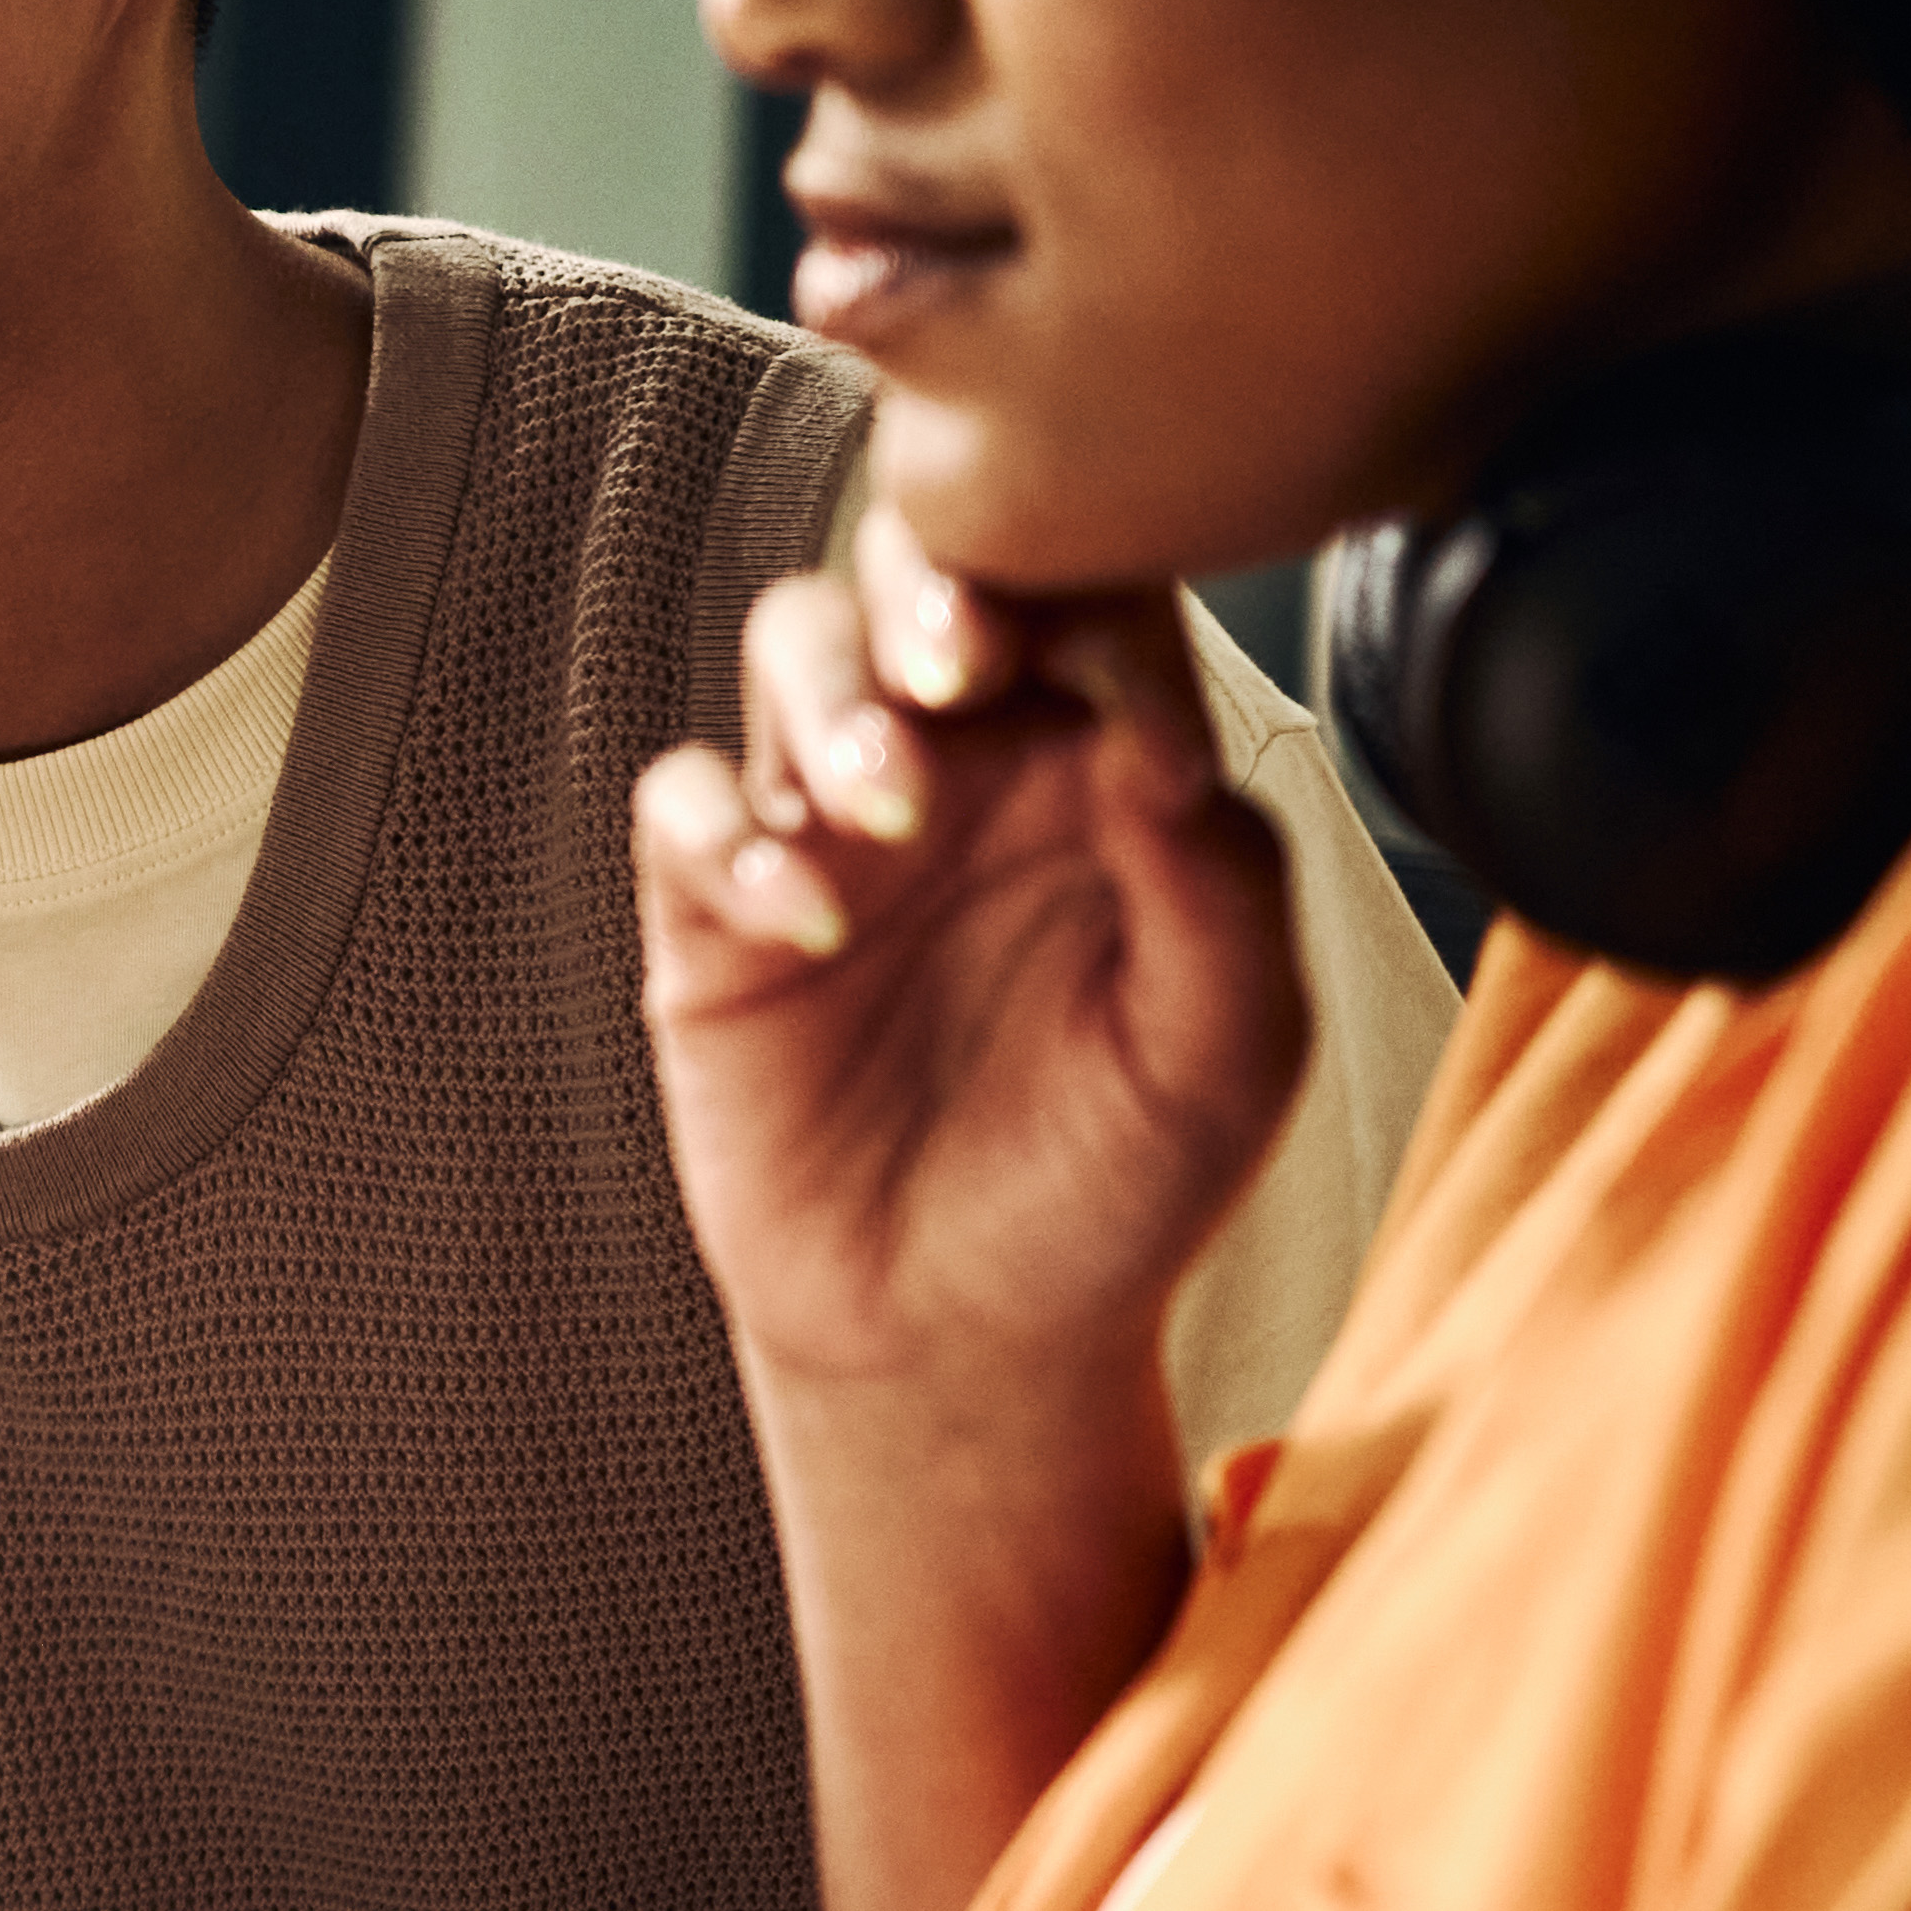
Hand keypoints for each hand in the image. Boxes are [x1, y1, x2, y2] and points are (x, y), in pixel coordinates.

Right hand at [630, 500, 1310, 1409]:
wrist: (963, 1341)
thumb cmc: (1111, 1190)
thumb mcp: (1224, 1057)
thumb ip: (1223, 892)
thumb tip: (1165, 745)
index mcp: (1105, 770)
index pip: (1096, 606)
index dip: (1103, 619)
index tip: (1132, 733)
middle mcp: (968, 768)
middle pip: (923, 569)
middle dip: (932, 579)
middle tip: (958, 661)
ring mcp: (833, 830)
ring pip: (796, 647)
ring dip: (834, 695)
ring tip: (885, 807)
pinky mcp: (716, 916)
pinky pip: (686, 808)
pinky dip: (727, 839)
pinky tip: (802, 926)